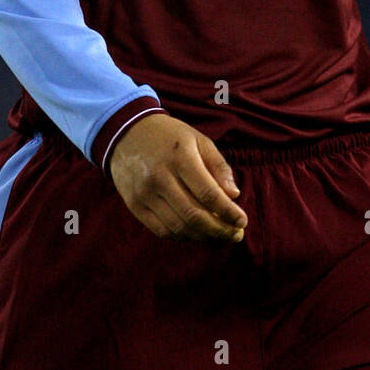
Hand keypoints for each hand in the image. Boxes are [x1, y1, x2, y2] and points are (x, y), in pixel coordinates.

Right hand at [108, 113, 248, 243]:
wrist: (126, 133)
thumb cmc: (170, 137)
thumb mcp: (199, 140)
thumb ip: (219, 166)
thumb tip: (234, 195)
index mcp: (180, 157)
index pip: (208, 194)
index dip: (228, 212)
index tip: (242, 221)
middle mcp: (160, 177)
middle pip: (194, 215)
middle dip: (220, 230)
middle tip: (235, 234)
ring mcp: (145, 193)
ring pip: (179, 227)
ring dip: (203, 236)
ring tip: (219, 235)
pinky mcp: (134, 205)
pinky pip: (162, 230)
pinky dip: (182, 236)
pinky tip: (196, 232)